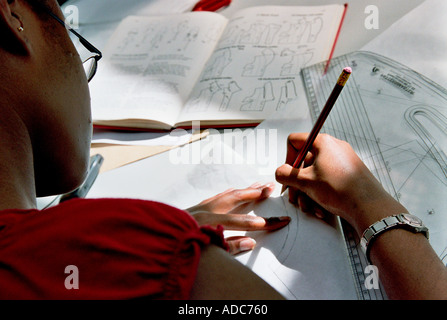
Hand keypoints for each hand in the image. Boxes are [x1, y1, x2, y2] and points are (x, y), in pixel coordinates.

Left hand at [186, 182, 290, 254]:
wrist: (154, 238)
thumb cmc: (179, 245)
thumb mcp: (205, 251)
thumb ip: (228, 247)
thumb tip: (250, 242)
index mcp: (208, 222)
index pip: (241, 222)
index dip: (261, 223)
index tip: (277, 222)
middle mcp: (205, 210)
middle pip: (235, 198)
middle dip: (254, 193)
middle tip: (271, 188)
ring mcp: (200, 206)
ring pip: (227, 193)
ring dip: (244, 189)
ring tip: (260, 185)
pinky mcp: (197, 206)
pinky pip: (219, 195)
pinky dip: (231, 192)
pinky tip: (237, 191)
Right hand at [275, 133, 406, 235]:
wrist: (368, 206)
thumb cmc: (340, 189)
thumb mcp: (304, 182)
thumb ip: (285, 175)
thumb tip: (280, 173)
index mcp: (323, 142)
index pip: (295, 141)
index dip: (287, 158)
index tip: (288, 173)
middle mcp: (333, 148)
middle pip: (304, 161)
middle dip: (297, 182)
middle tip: (294, 195)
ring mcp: (342, 160)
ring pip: (315, 174)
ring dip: (307, 191)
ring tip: (307, 206)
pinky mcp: (348, 173)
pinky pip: (327, 180)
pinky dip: (320, 193)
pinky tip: (319, 207)